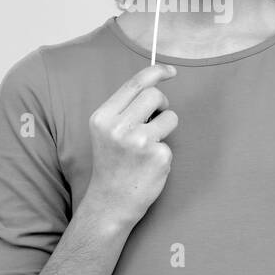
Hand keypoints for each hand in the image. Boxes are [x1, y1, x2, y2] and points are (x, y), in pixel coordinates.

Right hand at [83, 63, 178, 227]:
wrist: (110, 203)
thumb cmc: (112, 164)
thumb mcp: (107, 131)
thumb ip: (125, 109)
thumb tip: (156, 85)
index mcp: (103, 117)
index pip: (135, 83)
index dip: (156, 72)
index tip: (170, 72)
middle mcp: (119, 127)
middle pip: (154, 95)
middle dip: (161, 104)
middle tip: (156, 118)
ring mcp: (139, 142)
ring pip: (170, 117)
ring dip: (166, 127)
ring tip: (150, 145)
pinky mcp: (158, 157)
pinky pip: (171, 142)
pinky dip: (163, 152)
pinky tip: (149, 166)